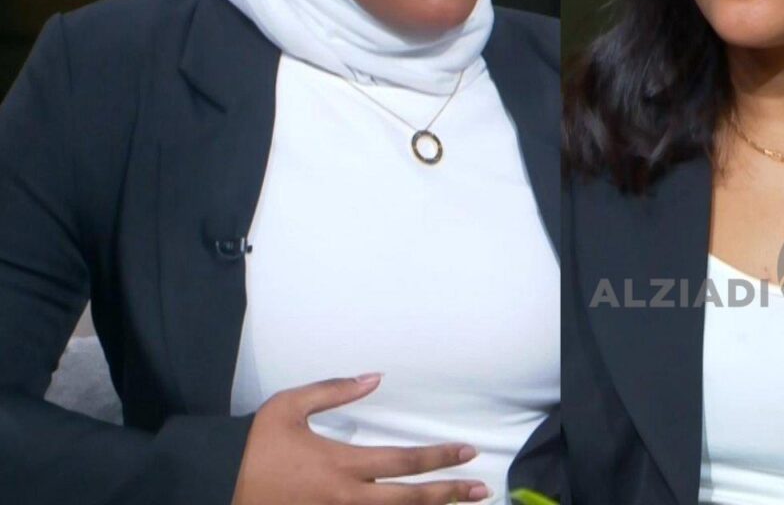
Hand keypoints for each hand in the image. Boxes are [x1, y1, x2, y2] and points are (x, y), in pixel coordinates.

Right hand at [232, 373, 489, 504]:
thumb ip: (335, 390)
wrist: (215, 487)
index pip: (403, 461)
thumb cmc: (253, 447)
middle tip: (482, 490)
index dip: (440, 458)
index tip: (468, 451)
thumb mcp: (288, 406)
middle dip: (449, 495)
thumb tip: (375, 377)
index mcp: (340, 464)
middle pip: (409, 501)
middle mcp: (345, 498)